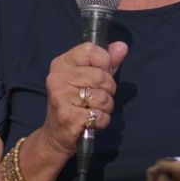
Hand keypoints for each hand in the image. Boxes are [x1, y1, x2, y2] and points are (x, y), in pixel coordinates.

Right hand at [37, 40, 128, 155]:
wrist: (57, 134)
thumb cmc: (77, 103)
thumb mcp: (92, 79)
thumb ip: (107, 63)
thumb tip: (122, 46)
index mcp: (63, 63)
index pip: (91, 50)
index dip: (105, 62)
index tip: (102, 73)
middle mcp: (57, 77)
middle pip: (101, 76)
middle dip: (108, 90)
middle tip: (97, 98)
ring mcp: (60, 96)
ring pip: (103, 97)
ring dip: (106, 107)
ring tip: (93, 109)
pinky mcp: (67, 116)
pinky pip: (100, 115)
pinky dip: (102, 120)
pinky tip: (90, 121)